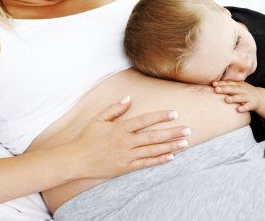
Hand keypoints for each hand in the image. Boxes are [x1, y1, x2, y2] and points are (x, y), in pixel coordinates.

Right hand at [67, 97, 191, 178]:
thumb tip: (129, 98)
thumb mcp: (99, 119)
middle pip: (154, 136)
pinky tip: (171, 157)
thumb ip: (115, 108)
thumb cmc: (87, 138)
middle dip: (172, 132)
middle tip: (188, 129)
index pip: (145, 120)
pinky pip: (146, 163)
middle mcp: (126, 141)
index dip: (161, 116)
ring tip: (185, 143)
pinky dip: (159, 160)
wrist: (77, 160)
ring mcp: (127, 155)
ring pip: (153, 150)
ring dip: (170, 146)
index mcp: (121, 128)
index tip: (174, 113)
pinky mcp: (126, 167)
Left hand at [211, 80, 263, 112]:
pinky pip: (247, 106)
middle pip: (233, 89)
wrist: (259, 97)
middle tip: (216, 90)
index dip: (221, 83)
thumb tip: (212, 84)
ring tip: (226, 99)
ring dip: (234, 98)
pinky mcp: (252, 104)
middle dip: (225, 89)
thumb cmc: (243, 91)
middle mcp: (242, 90)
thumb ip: (227, 85)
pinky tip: (238, 109)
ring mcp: (247, 97)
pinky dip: (243, 108)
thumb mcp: (237, 86)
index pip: (228, 83)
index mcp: (238, 85)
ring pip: (240, 97)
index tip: (213, 84)